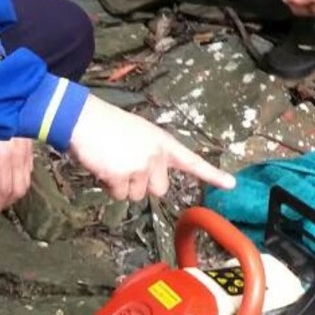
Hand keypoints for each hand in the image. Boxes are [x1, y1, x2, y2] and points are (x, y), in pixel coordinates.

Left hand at [0, 134, 33, 219]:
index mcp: (2, 156)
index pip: (3, 189)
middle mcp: (19, 155)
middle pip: (18, 188)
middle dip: (6, 202)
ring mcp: (27, 150)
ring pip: (27, 180)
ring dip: (14, 192)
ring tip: (1, 197)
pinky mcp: (30, 144)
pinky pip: (29, 168)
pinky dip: (21, 180)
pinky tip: (10, 180)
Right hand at [66, 95, 233, 200]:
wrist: (84, 119)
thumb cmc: (109, 126)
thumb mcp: (140, 134)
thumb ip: (153, 155)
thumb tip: (153, 179)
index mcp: (163, 143)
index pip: (192, 161)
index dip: (212, 175)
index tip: (231, 184)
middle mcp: (156, 156)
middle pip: (160, 190)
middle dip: (143, 184)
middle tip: (127, 165)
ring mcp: (140, 166)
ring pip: (137, 195)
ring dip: (123, 185)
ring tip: (112, 162)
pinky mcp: (121, 176)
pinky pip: (119, 195)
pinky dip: (109, 187)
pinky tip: (104, 168)